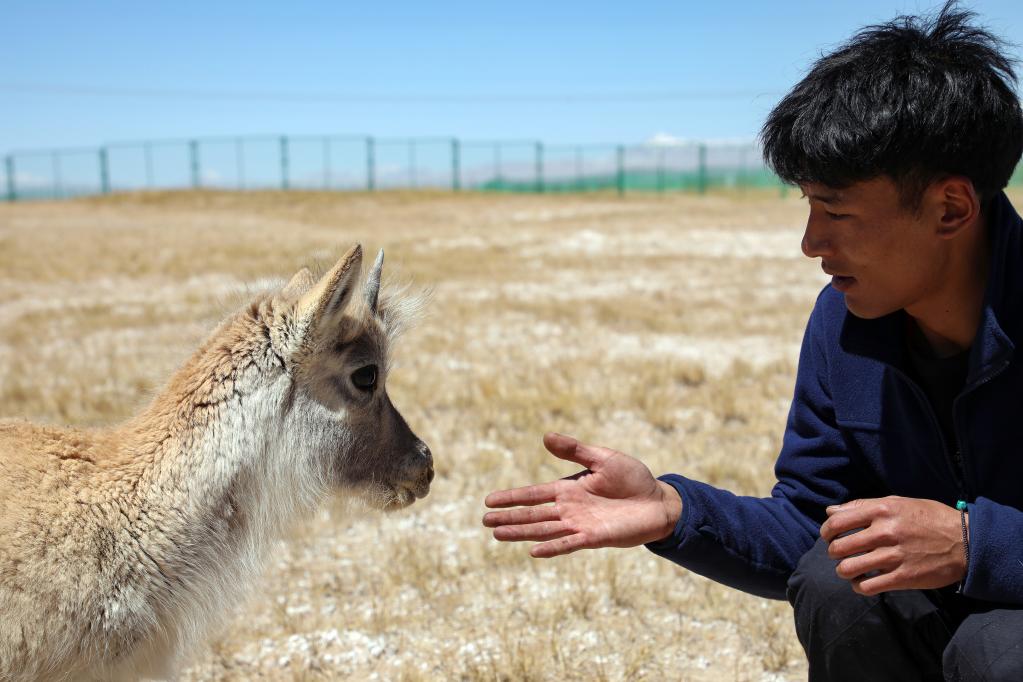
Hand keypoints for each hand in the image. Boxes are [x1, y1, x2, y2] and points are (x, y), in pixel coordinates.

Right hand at [482, 432, 681, 557]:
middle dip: (509, 517)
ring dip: (521, 532)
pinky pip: (568, 544)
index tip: (488, 500)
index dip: (512, 497)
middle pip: (533, 514)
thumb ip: (575, 450)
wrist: (659, 502)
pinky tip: (533, 551)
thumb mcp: (602, 458)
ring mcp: (580, 525)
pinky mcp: (595, 538)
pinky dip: (552, 547)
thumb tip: (546, 436)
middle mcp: (569, 509)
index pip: (533, 494)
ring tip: (497, 534)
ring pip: (544, 530)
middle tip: (485, 520)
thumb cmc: (633, 478)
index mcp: (568, 489)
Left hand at [820, 495, 967, 594]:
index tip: (829, 537)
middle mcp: (885, 532)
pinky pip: (867, 587)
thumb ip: (862, 506)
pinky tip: (862, 583)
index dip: (826, 532)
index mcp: (882, 510)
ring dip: (844, 571)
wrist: (966, 542)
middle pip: (839, 547)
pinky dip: (859, 587)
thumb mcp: (898, 502)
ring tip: (849, 570)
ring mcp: (894, 556)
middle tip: (840, 555)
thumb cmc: (929, 518)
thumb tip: (831, 512)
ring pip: (848, 569)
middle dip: (834, 553)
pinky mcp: (903, 578)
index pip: (837, 522)